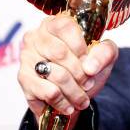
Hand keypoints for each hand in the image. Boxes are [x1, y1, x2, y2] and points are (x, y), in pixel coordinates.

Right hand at [17, 14, 118, 129]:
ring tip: (81, 99)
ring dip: (74, 92)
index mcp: (56, 23)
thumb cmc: (86, 69)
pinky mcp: (23, 78)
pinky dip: (62, 102)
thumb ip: (105, 53)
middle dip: (80, 74)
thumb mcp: (104, 57)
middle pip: (60, 53)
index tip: (90, 64)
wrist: (74, 96)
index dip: (81, 48)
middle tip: (88, 84)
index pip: (66, 27)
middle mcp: (37, 36)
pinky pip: (47, 91)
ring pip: (55, 74)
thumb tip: (90, 66)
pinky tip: (68, 106)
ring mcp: (27, 56)